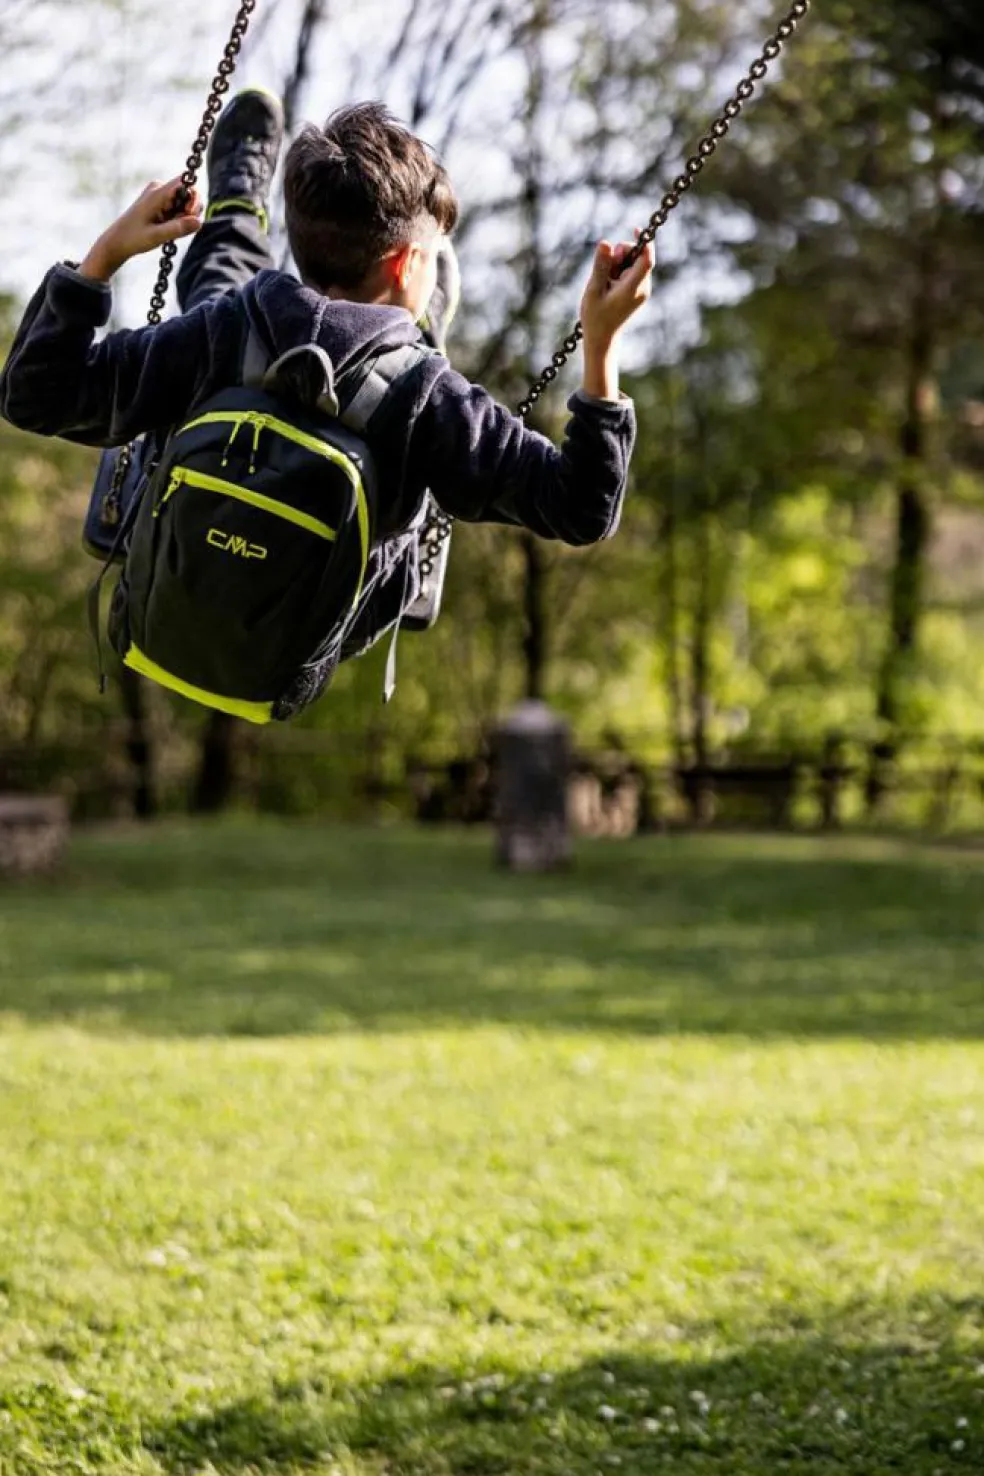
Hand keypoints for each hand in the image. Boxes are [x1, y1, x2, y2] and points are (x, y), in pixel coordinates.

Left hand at [79, 178, 202, 282]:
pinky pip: (179, 210)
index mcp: (157, 192)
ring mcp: (161, 196)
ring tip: (169, 231)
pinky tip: (167, 229)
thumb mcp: (156, 236)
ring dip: (184, 219)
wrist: (117, 241)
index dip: (194, 198)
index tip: (189, 214)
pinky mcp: (161, 203)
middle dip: (189, 213)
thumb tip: (199, 222)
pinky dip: (178, 221)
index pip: (185, 183)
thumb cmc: (133, 238)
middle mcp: (160, 189)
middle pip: (189, 195)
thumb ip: (178, 229)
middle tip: (177, 229)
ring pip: (186, 204)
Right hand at [580, 236, 654, 352]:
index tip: (635, 229)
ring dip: (618, 263)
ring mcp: (642, 290)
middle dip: (621, 254)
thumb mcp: (594, 289)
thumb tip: (606, 243)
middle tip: (605, 267)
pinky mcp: (638, 291)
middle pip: (638, 257)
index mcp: (633, 288)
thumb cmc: (595, 316)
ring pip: (634, 263)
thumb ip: (601, 266)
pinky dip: (620, 271)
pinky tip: (609, 283)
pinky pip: (632, 272)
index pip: (646, 259)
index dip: (643, 242)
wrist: (602, 338)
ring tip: (605, 280)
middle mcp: (642, 288)